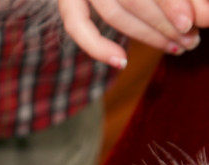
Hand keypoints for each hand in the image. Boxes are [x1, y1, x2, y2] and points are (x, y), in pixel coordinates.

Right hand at [58, 0, 202, 66]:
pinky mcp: (67, 1)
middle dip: (164, 24)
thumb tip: (205, 14)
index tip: (188, 22)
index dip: (169, 2)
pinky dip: (98, 47)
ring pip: (114, 13)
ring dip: (146, 36)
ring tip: (175, 48)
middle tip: (190, 42)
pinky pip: (76, 26)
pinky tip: (122, 62)